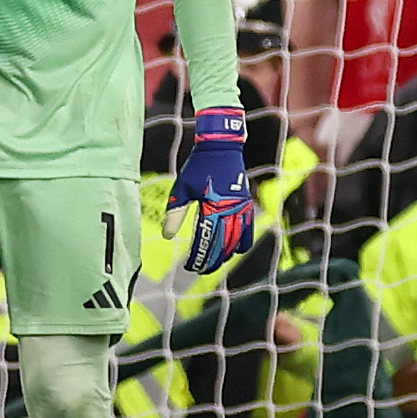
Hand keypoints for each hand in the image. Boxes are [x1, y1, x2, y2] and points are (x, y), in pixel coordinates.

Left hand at [163, 106, 255, 273]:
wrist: (221, 148)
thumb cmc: (198, 167)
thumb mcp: (181, 189)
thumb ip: (175, 213)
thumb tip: (167, 236)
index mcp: (213, 207)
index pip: (206, 239)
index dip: (199, 255)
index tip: (190, 266)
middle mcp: (230, 210)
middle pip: (223, 243)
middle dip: (212, 259)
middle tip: (200, 270)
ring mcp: (241, 207)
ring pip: (237, 239)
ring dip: (226, 254)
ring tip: (215, 264)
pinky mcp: (246, 204)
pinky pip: (249, 228)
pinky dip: (243, 241)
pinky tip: (236, 251)